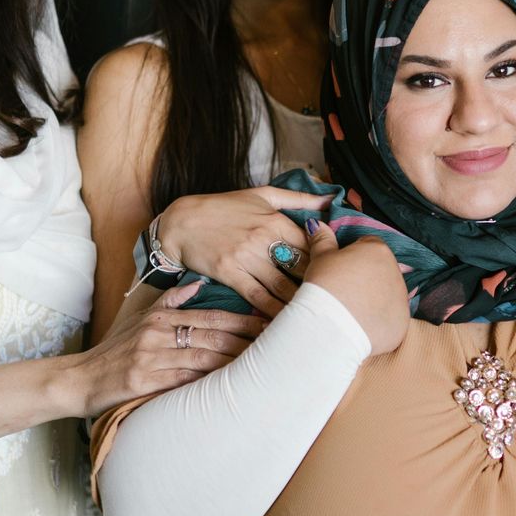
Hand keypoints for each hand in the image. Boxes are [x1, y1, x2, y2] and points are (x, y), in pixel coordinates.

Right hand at [79, 282, 264, 415]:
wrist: (82, 378)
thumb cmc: (116, 351)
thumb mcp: (141, 319)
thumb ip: (171, 301)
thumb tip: (198, 285)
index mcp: (161, 317)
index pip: (211, 316)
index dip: (242, 320)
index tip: (267, 323)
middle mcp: (157, 333)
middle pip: (212, 336)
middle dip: (246, 340)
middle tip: (275, 342)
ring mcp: (151, 356)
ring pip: (203, 358)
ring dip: (234, 361)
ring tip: (261, 364)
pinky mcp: (143, 380)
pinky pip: (183, 380)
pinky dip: (207, 382)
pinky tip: (228, 384)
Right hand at [156, 186, 331, 312]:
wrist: (181, 222)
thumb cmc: (222, 207)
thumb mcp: (262, 194)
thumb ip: (299, 198)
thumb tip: (330, 198)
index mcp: (275, 220)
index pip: (311, 245)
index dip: (326, 262)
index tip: (334, 276)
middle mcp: (263, 238)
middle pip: (300, 267)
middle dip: (317, 285)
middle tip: (331, 301)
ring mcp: (246, 257)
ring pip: (282, 285)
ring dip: (299, 301)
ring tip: (315, 315)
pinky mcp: (230, 273)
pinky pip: (258, 296)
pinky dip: (273, 310)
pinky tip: (285, 321)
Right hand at [302, 224, 408, 354]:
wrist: (330, 326)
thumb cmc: (325, 285)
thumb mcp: (320, 258)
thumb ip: (322, 239)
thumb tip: (316, 223)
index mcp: (379, 250)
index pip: (369, 245)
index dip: (353, 256)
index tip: (341, 270)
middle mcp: (397, 272)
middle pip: (382, 271)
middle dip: (367, 279)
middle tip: (345, 291)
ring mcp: (402, 300)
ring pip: (389, 296)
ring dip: (375, 300)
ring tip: (351, 311)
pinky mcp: (401, 324)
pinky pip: (391, 320)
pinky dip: (379, 322)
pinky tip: (361, 326)